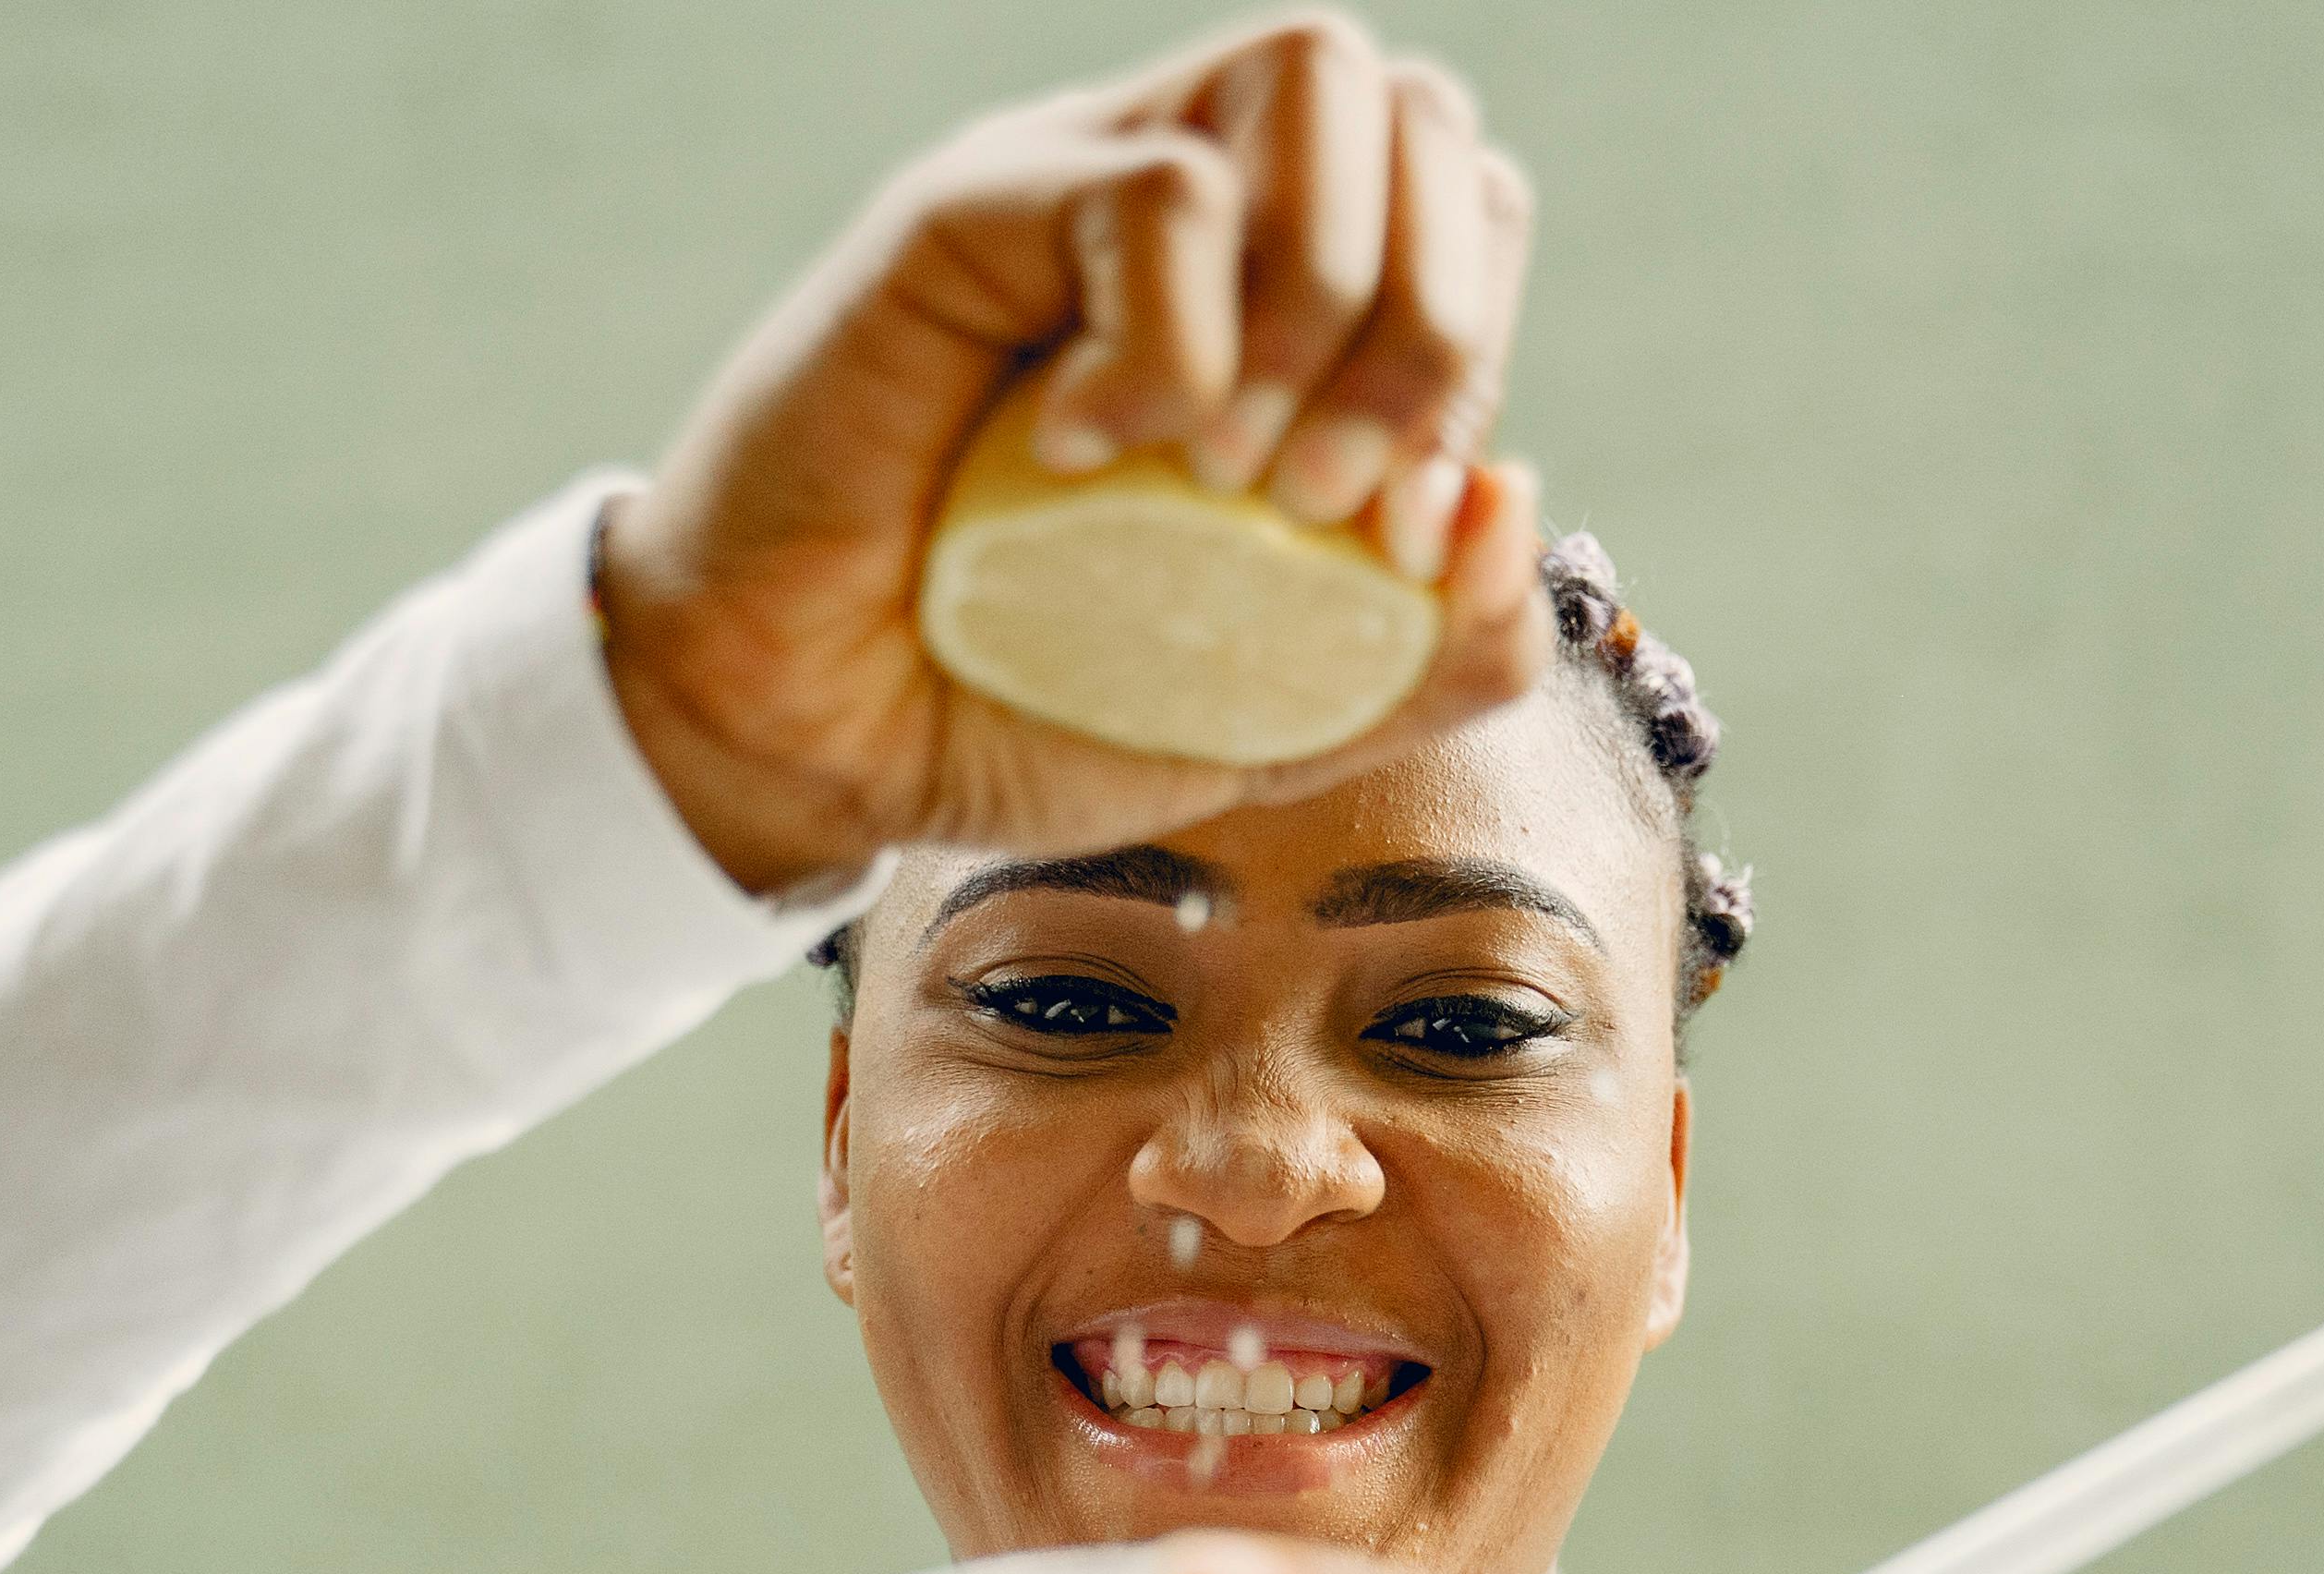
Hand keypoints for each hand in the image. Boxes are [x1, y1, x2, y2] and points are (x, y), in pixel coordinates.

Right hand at [598, 13, 1557, 899]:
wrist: (812, 746)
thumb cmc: (1025, 707)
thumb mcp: (1279, 722)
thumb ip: (1433, 652)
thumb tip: (1511, 499)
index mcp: (1278, 296)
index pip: (1470, 207)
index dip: (1471, 352)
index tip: (1384, 531)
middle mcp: (1192, 205)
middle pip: (1422, 107)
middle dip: (1433, 320)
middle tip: (1326, 501)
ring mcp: (1078, 183)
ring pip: (1313, 77)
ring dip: (1326, 299)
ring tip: (1227, 472)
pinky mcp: (970, 207)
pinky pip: (1162, 188)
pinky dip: (1175, 348)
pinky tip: (1084, 456)